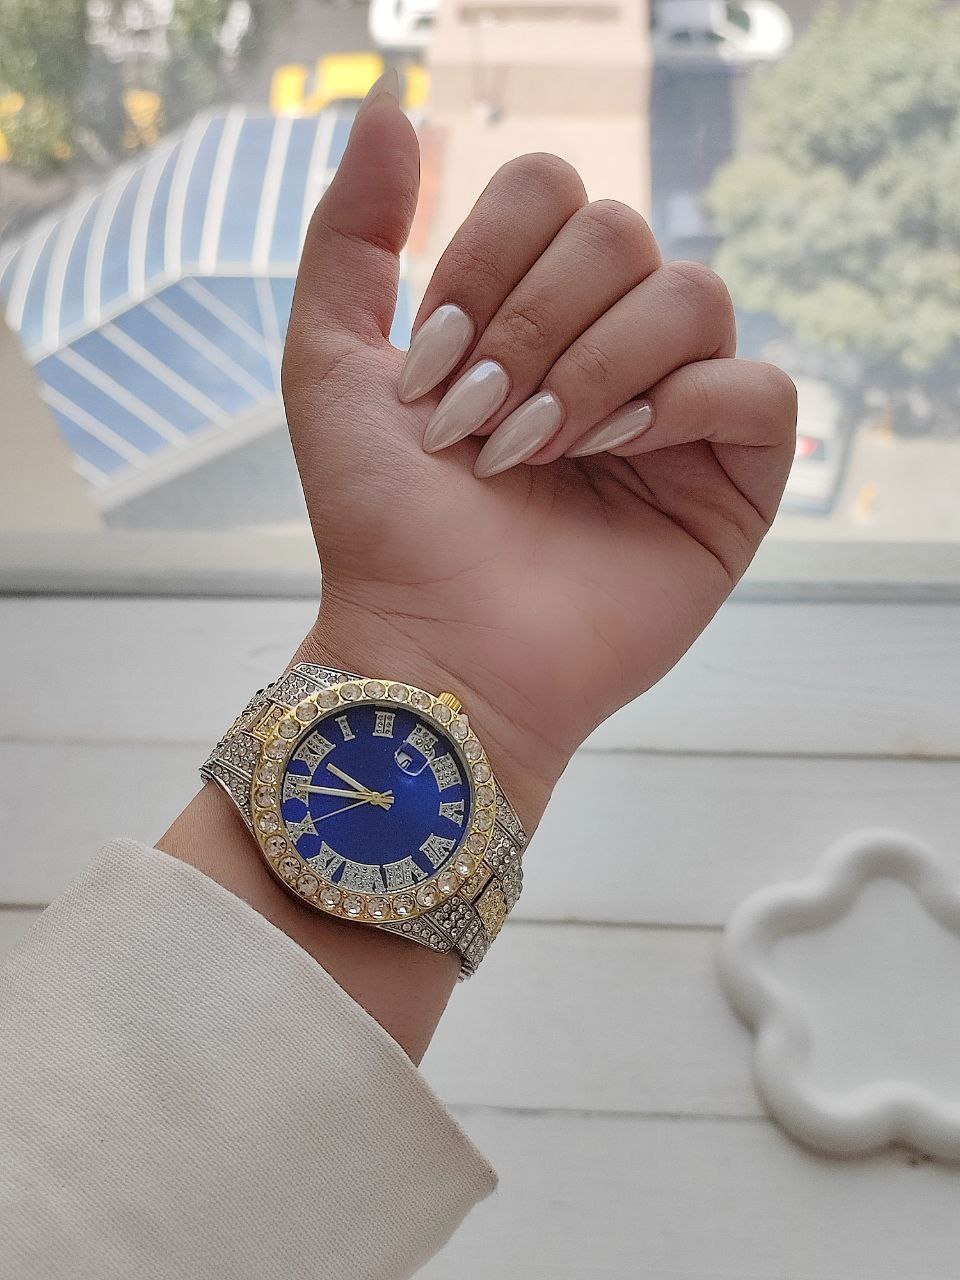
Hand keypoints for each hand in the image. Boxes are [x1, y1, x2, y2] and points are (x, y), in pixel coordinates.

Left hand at [282, 75, 796, 831]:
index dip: (488, 262)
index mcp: (529, 313)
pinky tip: (617, 458)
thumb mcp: (330, 364)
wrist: (433, 646)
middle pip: (622, 231)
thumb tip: (390, 107)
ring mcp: (677, 414)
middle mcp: (610, 348)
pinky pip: (756, 388)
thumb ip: (348, 233)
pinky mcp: (732, 481)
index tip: (433, 368)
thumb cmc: (383, 524)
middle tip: (481, 425)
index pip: (553, 193)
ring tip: (539, 453)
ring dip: (596, 368)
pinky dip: (683, 408)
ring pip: (692, 296)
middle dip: (532, 326)